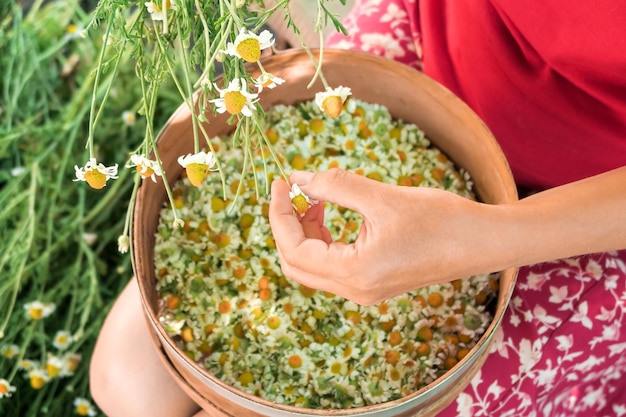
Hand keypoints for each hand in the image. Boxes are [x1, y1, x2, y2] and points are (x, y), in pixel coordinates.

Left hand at [269, 168, 500, 304]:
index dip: (279, 214)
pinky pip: (332, 264)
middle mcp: (355, 290)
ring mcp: (364, 290)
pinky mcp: (373, 282)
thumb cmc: (440, 219)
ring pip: (313, 264)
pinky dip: (323, 237)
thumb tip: (298, 179)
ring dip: (305, 229)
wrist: (482, 242)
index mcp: (354, 274)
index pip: (294, 249)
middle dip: (287, 224)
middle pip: (296, 263)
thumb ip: (335, 187)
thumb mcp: (381, 197)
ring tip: (316, 195)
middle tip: (291, 188)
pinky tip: (330, 210)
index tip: (280, 182)